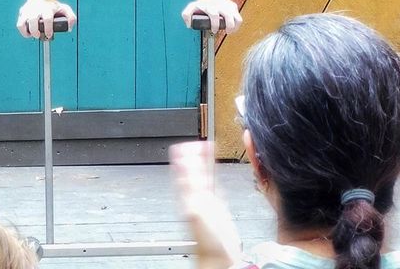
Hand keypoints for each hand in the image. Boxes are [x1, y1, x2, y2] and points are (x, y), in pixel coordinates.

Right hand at [16, 0, 76, 39]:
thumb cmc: (54, 5)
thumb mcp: (65, 9)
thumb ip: (71, 18)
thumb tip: (69, 28)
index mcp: (48, 9)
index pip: (47, 19)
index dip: (48, 29)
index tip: (49, 35)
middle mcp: (37, 9)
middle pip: (33, 21)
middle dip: (35, 31)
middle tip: (39, 35)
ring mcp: (28, 11)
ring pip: (23, 23)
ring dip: (27, 32)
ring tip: (32, 35)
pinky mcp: (22, 12)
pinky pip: (19, 24)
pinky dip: (22, 31)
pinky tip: (28, 33)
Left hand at [170, 139, 242, 268]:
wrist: (218, 257)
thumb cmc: (206, 239)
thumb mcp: (196, 209)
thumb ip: (189, 187)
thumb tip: (181, 165)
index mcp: (187, 195)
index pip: (182, 170)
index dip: (183, 155)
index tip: (186, 142)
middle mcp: (194, 196)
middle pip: (191, 170)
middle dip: (193, 155)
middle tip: (196, 142)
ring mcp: (205, 200)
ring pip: (202, 176)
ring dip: (203, 162)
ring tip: (204, 148)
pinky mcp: (216, 207)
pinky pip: (213, 186)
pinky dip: (213, 175)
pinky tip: (214, 171)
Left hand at [182, 0, 242, 34]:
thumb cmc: (201, 4)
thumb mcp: (192, 7)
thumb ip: (186, 14)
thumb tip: (188, 25)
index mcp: (210, 7)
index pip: (214, 15)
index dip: (215, 24)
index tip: (214, 30)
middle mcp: (220, 6)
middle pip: (228, 16)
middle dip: (227, 26)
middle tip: (225, 31)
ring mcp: (228, 7)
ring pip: (236, 18)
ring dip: (234, 27)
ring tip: (230, 31)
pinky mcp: (233, 7)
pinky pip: (238, 18)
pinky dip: (237, 25)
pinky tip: (233, 29)